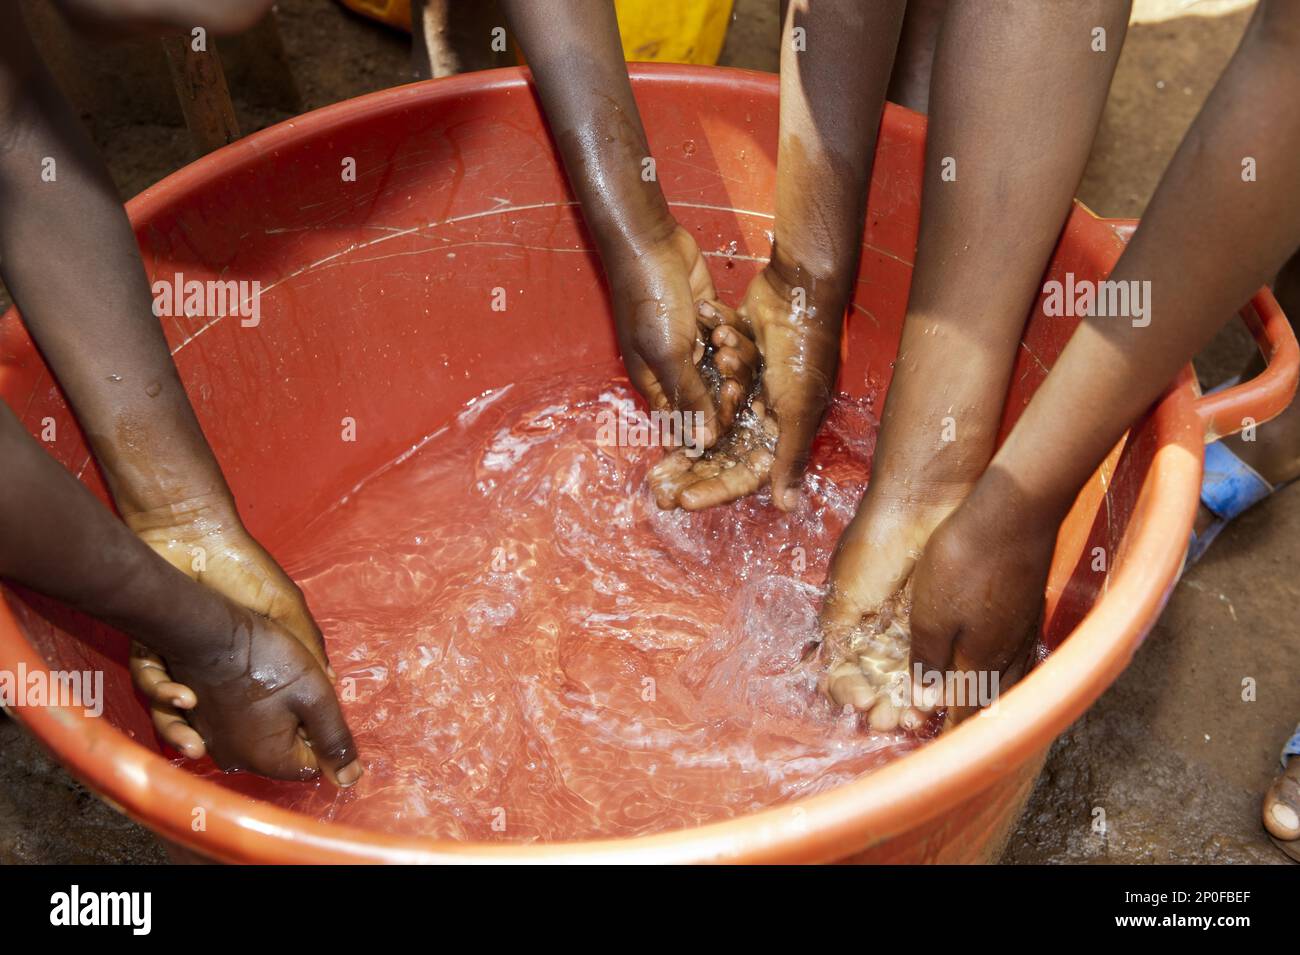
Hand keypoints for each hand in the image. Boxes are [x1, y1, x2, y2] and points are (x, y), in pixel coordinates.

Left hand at [124, 492, 331, 758]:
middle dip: (206, 738)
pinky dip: (162, 694)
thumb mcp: (287, 609)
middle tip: (215, 755)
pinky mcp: (152, 648)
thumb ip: (306, 646)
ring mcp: (180, 659)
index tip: (270, 751)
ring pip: (171, 708)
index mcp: (249, 660)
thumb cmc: (247, 571)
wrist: (195, 536)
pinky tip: (179, 698)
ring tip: (192, 742)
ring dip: (178, 727)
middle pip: (204, 713)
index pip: (253, 704)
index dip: (259, 729)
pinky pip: (150, 681)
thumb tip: (332, 687)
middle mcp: (212, 666)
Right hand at [161, 600, 360, 784]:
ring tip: (274, 681)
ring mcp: (213, 743)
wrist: (209, 631)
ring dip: (278, 715)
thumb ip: (335, 739)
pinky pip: (241, 727)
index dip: (321, 732)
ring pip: (263, 738)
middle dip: (299, 725)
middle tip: (297, 688)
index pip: (311, 763)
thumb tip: (349, 779)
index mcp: (265, 761)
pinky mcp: (202, 724)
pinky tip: (253, 682)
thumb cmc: (266, 661)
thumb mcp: (315, 696)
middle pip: (285, 752)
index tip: (314, 701)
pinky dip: (253, 710)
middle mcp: (235, 761)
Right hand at [608, 224, 720, 446]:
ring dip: (728, 356)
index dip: (706, 430)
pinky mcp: (711, 322)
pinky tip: (714, 314)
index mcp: (656, 384)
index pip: (684, 423)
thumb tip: (704, 441)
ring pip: (725, 370)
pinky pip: (732, 340)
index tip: (725, 427)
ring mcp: (694, 345)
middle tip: (729, 373)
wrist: (652, 246)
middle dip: (723, 391)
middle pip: (710, 399)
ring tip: (720, 336)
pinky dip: (729, 331)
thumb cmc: (649, 303)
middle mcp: (675, 369)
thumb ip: (690, 397)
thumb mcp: (668, 355)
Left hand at [656, 263, 841, 510]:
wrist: (803, 291)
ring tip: (722, 357)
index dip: (713, 490)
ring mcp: (750, 386)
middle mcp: (765, 414)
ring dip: (712, 386)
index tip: (681, 503)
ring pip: (714, 407)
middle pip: (719, 450)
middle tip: (658, 482)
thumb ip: (790, 454)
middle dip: (690, 463)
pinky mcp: (739, 358)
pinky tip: (711, 332)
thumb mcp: (798, 408)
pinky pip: (713, 371)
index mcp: (782, 432)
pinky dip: (712, 354)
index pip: (741, 474)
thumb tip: (787, 507)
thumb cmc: (805, 352)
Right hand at [817, 491, 959, 729]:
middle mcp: (881, 630)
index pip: (846, 672)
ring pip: (908, 681)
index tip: (862, 701)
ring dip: (905, 705)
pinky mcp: (944, 625)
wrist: (922, 509)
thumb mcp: (844, 597)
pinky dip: (932, 688)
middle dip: (881, 706)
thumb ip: (834, 636)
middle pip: (878, 682)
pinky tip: (931, 705)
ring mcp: (914, 629)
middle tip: (888, 720)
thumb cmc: (875, 549)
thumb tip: (828, 679)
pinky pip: (937, 666)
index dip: (851, 692)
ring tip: (910, 720)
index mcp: (851, 623)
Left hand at [908, 477, 1057, 723]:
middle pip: (992, 700)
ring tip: (974, 707)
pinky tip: (993, 659)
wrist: (1015, 510)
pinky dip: (1000, 667)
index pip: (967, 712)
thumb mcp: (931, 615)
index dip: (953, 731)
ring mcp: (1024, 629)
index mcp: (981, 662)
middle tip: (956, 733)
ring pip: (1007, 677)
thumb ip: (930, 661)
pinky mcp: (1028, 605)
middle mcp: (1010, 653)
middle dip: (973, 719)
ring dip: (990, 695)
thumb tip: (927, 702)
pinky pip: (1014, 653)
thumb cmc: (964, 561)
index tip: (942, 750)